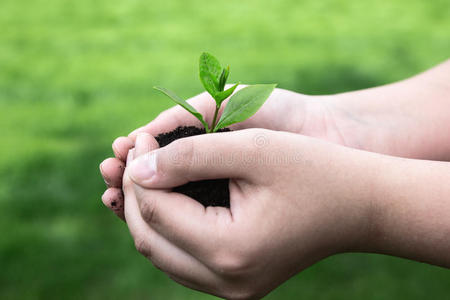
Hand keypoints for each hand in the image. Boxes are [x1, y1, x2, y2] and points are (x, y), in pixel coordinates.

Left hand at [122, 130, 374, 298]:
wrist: (359, 205)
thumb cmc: (314, 170)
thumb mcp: (252, 149)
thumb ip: (189, 155)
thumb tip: (138, 167)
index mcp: (231, 249)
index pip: (155, 212)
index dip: (138, 172)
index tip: (138, 137)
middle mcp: (226, 281)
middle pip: (149, 240)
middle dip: (133, 195)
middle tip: (135, 155)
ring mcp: (231, 288)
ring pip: (161, 253)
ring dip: (146, 213)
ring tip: (146, 173)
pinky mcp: (235, 283)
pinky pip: (181, 259)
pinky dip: (167, 228)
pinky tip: (168, 198)